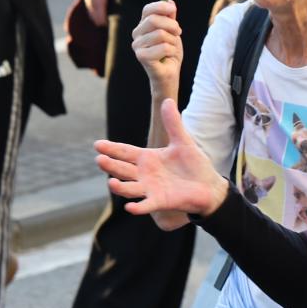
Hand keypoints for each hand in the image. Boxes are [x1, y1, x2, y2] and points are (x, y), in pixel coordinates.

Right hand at [96, 98, 227, 219]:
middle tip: (99, 159)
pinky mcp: (160, 202)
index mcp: (148, 158)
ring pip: (129, 188)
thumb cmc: (194, 165)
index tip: (97, 144)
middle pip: (122, 169)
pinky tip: (130, 207)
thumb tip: (167, 100)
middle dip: (110, 165)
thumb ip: (174, 123)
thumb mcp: (183, 141)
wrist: (209, 186)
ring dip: (119, 186)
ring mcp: (150, 189)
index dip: (112, 148)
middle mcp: (144, 174)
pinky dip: (138, 207)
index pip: (125, 152)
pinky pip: (146, 205)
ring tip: (111, 182)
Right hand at [132, 0, 182, 93]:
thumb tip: (170, 2)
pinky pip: (163, 47)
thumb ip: (170, 18)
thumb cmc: (170, 53)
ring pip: (161, 34)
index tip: (173, 10)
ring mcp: (137, 46)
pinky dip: (172, 51)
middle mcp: (136, 34)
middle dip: (172, 25)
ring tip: (172, 48)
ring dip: (173, 41)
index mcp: (142, 26)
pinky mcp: (141, 57)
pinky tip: (169, 56)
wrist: (169, 74)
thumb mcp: (173, 32)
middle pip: (154, 20)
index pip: (147, 10)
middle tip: (178, 32)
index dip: (161, 7)